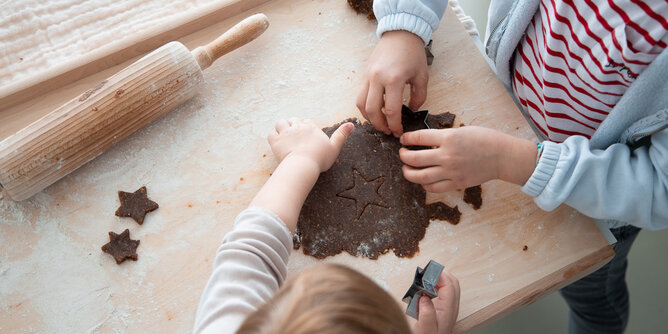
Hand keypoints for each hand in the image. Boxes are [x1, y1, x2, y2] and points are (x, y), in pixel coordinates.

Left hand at [268, 119, 353, 171]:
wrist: (303, 165)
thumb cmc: (320, 158)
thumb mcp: (334, 147)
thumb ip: (342, 135)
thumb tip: (351, 124)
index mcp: (311, 126)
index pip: (307, 122)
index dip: (307, 128)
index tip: (307, 138)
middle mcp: (298, 126)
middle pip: (294, 120)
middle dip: (294, 126)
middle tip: (296, 138)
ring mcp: (285, 132)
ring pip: (281, 123)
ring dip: (282, 127)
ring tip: (285, 137)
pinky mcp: (276, 141)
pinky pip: (271, 133)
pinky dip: (273, 137)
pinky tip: (277, 143)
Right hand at [356, 30, 427, 136]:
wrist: (400, 34)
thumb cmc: (413, 54)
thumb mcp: (422, 76)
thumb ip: (419, 96)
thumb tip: (411, 110)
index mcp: (394, 80)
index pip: (391, 111)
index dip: (395, 125)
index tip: (398, 132)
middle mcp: (377, 79)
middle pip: (372, 111)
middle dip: (380, 125)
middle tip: (388, 131)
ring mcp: (368, 77)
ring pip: (361, 105)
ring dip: (369, 118)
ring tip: (380, 123)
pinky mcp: (364, 75)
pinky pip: (360, 96)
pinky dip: (365, 107)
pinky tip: (375, 110)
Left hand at [399, 126, 536, 191]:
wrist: (502, 156)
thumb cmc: (485, 139)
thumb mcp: (461, 130)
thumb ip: (443, 136)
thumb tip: (424, 141)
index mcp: (449, 138)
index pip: (419, 138)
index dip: (407, 138)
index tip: (403, 139)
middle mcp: (447, 155)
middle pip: (414, 159)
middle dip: (404, 156)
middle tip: (402, 154)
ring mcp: (451, 171)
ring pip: (420, 176)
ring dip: (409, 173)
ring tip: (406, 169)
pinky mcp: (456, 183)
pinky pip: (433, 188)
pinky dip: (424, 184)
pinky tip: (423, 180)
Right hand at [413, 270, 459, 333]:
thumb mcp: (425, 329)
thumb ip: (426, 314)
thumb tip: (424, 298)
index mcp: (448, 310)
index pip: (449, 285)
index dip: (440, 275)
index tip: (427, 272)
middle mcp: (452, 307)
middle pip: (453, 283)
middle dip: (441, 273)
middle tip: (427, 272)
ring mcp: (450, 307)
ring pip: (451, 286)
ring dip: (440, 278)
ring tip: (427, 278)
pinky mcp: (446, 308)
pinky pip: (446, 291)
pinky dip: (438, 284)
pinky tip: (428, 287)